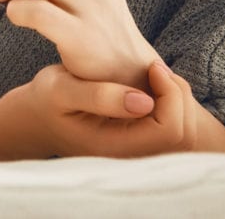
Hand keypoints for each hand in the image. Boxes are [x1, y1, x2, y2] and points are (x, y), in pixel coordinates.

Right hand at [24, 62, 200, 157]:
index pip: (170, 130)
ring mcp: (140, 154)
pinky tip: (151, 86)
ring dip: (177, 97)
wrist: (39, 118)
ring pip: (185, 131)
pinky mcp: (143, 145)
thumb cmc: (47, 100)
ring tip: (153, 74)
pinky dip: (172, 102)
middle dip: (178, 93)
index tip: (151, 66)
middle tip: (154, 67)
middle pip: (185, 133)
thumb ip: (98, 96)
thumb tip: (145, 102)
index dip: (170, 94)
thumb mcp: (61, 90)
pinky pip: (176, 127)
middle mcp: (133, 158)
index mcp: (115, 149)